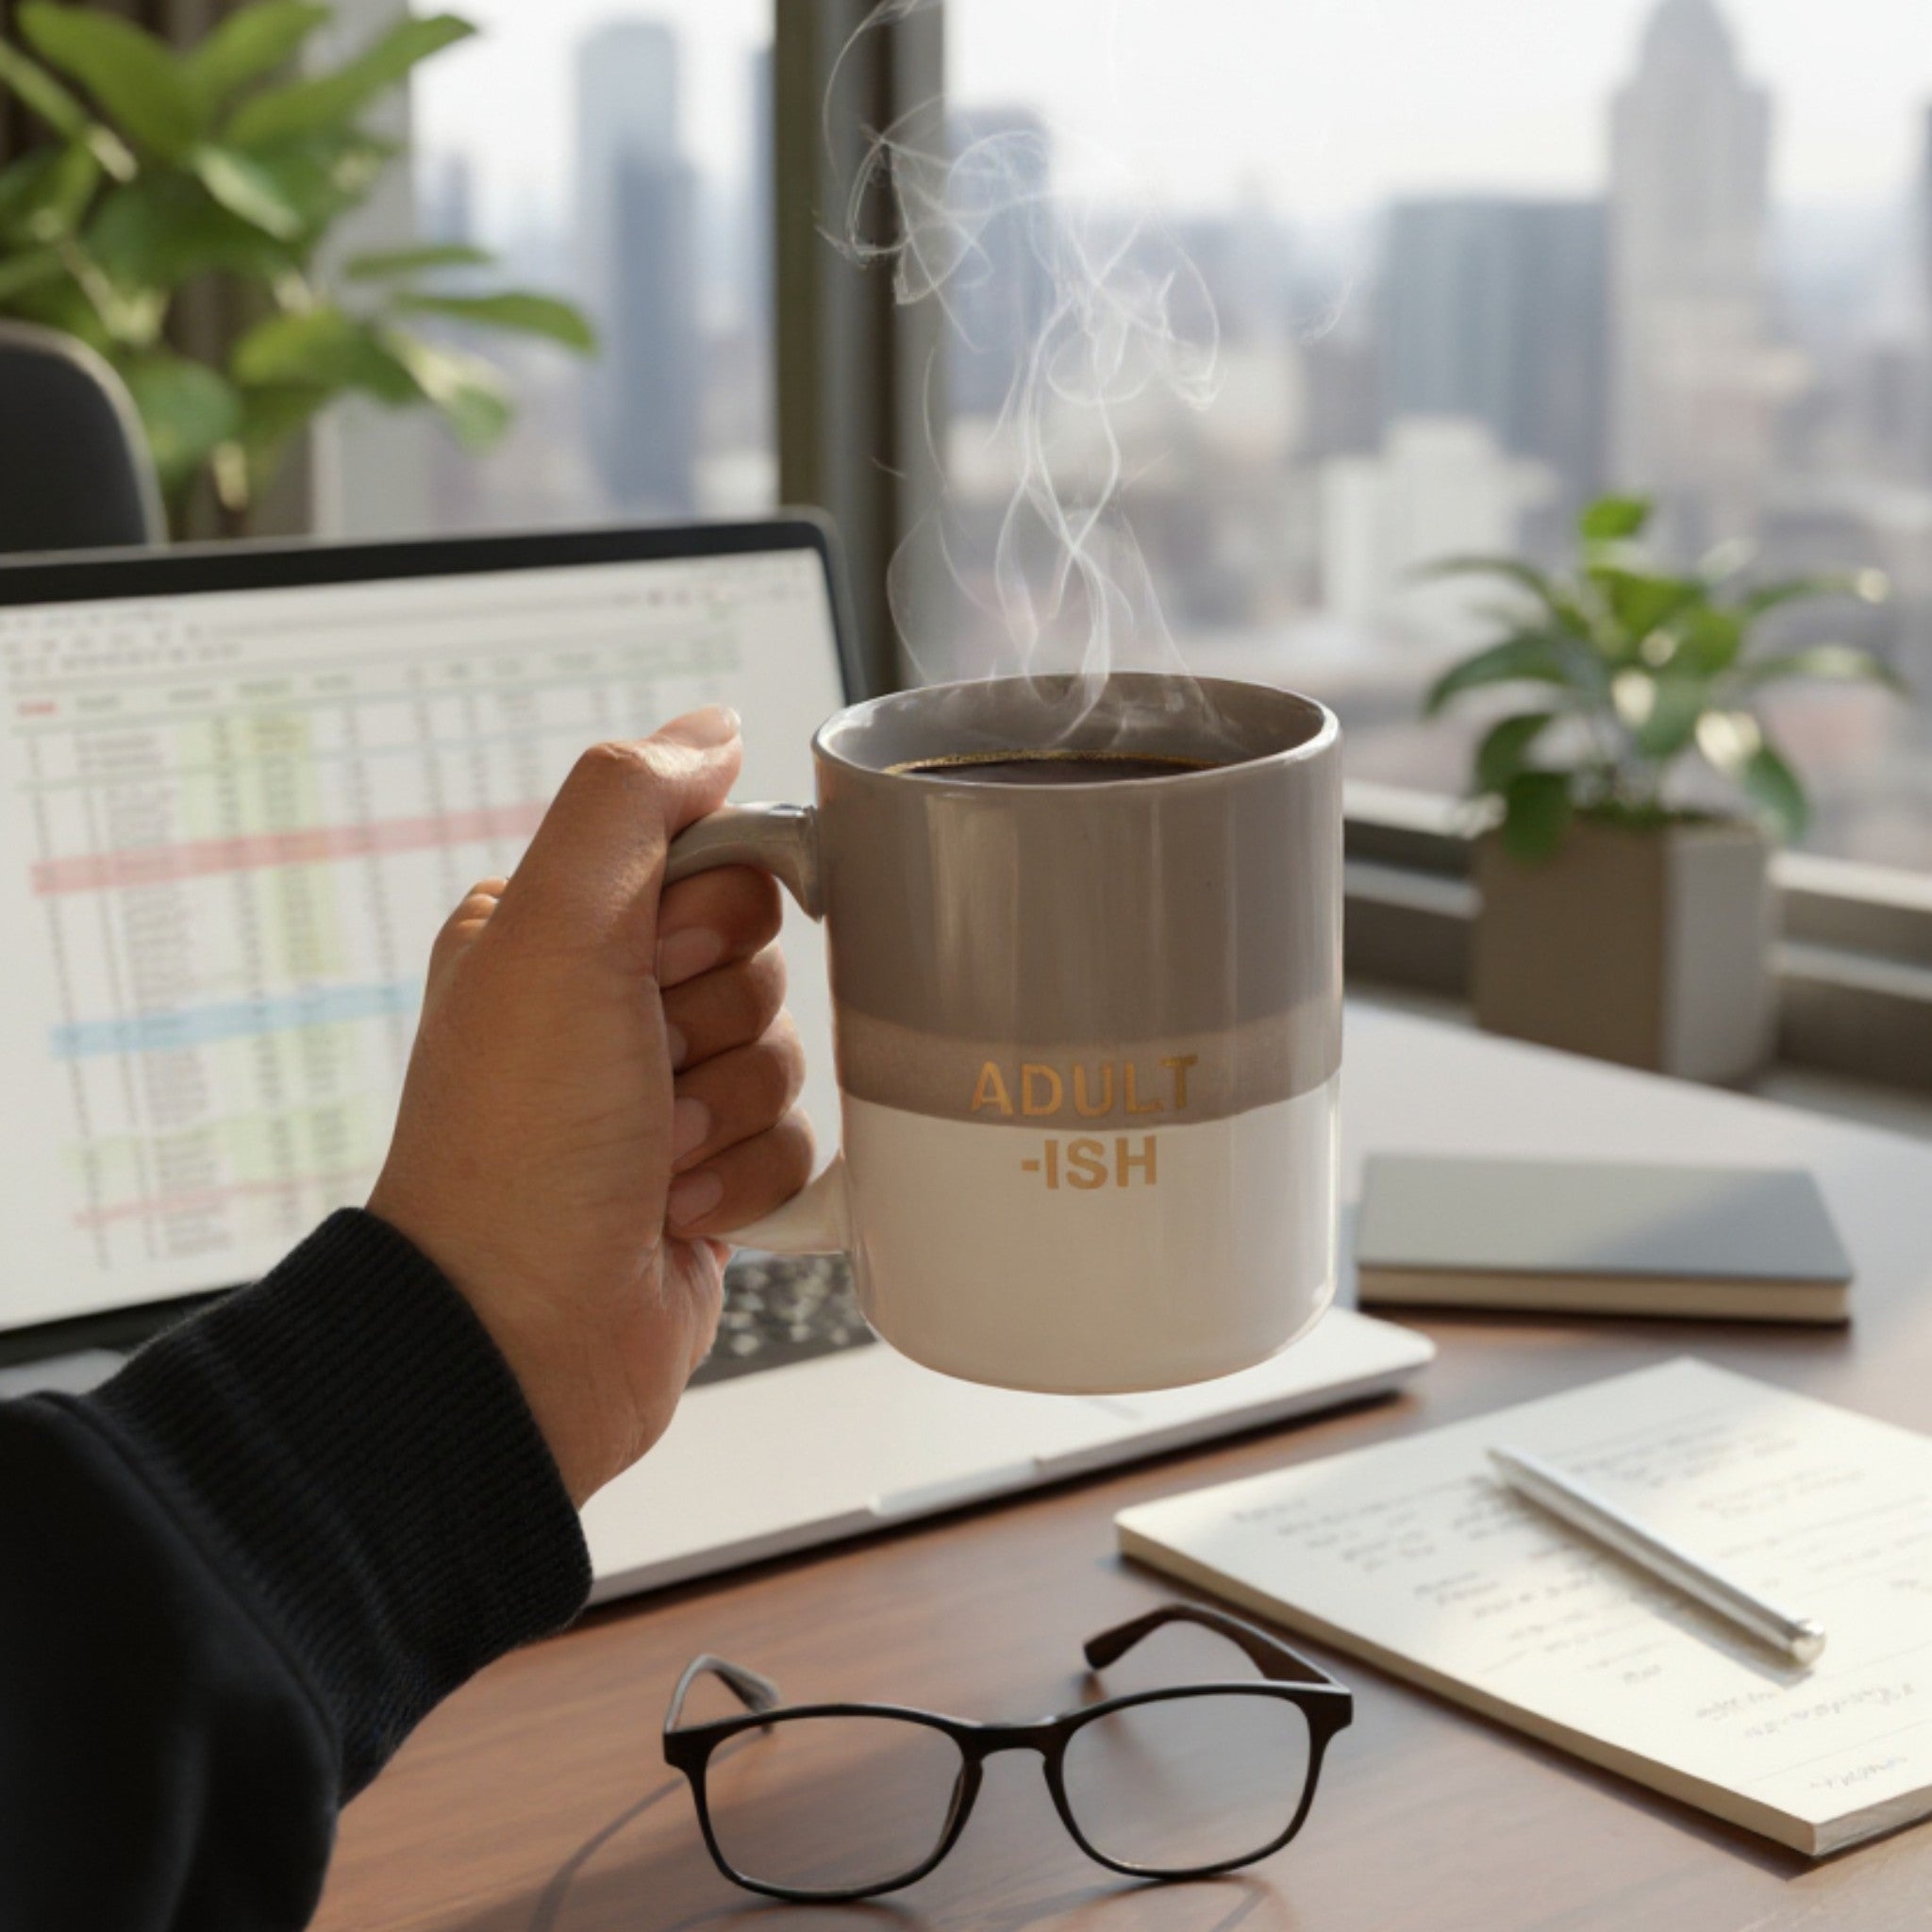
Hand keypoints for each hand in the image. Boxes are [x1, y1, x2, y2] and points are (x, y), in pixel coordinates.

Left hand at [367, 707, 813, 1504]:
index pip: (709, 863)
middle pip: (760, 959)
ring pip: (786, 1052)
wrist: (521, 1335)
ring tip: (649, 1157)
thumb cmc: (518, 1141)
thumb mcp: (552, 929)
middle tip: (643, 1076)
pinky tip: (675, 1208)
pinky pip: (798, 1141)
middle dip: (717, 1025)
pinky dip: (747, 1178)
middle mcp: (603, 1008)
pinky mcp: (708, 1178)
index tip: (649, 968)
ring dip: (729, 1111)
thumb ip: (630, 804)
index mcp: (554, 931)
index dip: (705, 918)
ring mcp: (657, 1099)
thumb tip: (714, 729)